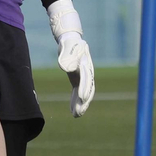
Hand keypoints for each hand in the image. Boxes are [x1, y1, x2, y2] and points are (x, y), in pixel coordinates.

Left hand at [47, 0, 94, 117]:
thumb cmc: (69, 43)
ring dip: (81, 104)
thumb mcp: (66, 48)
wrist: (71, 40)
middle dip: (84, 102)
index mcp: (85, 64)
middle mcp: (87, 72)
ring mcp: (84, 76)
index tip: (82, 98)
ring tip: (76, 116)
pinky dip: (76, 101)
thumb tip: (67, 68)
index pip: (86, 78)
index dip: (85, 88)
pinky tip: (72, 111)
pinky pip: (78, 92)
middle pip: (88, 89)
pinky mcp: (78, 79)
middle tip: (79, 113)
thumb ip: (66, 58)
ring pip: (85, 93)